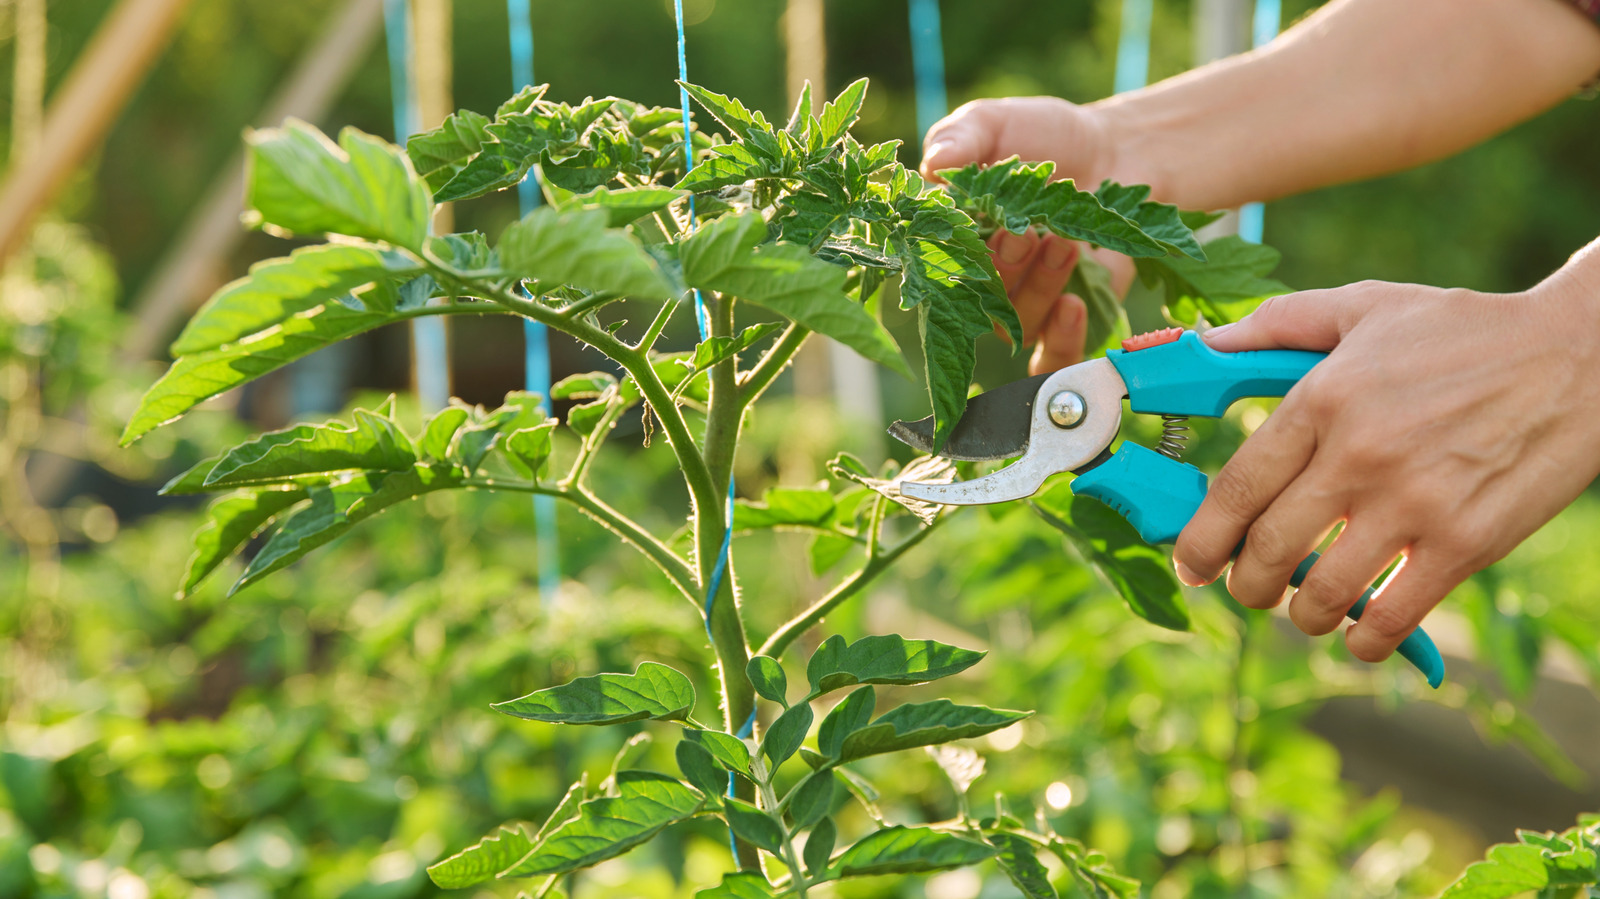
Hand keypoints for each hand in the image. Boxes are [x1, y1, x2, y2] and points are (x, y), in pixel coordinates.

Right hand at [920, 98, 1135, 372]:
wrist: (1119, 152)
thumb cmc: (1045, 136)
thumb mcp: (994, 123)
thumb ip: (962, 137)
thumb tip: (935, 164)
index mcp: (950, 240)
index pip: (931, 268)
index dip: (945, 260)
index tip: (972, 228)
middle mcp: (981, 281)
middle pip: (973, 303)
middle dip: (1000, 269)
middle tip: (1026, 231)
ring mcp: (1024, 305)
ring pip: (1015, 325)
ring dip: (1038, 287)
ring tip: (1065, 243)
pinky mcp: (1067, 323)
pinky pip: (1055, 356)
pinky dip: (1060, 341)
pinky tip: (1074, 308)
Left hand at [1171, 276, 1599, 662]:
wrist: (1582, 355)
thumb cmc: (1463, 331)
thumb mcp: (1364, 306)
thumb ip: (1275, 327)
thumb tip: (1203, 343)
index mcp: (1324, 398)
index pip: (1237, 488)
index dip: (1201, 539)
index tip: (1192, 564)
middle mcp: (1360, 455)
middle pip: (1267, 550)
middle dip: (1244, 585)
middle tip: (1247, 588)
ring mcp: (1415, 503)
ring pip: (1322, 593)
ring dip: (1301, 615)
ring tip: (1304, 607)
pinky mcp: (1467, 543)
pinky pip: (1392, 617)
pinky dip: (1364, 639)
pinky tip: (1360, 632)